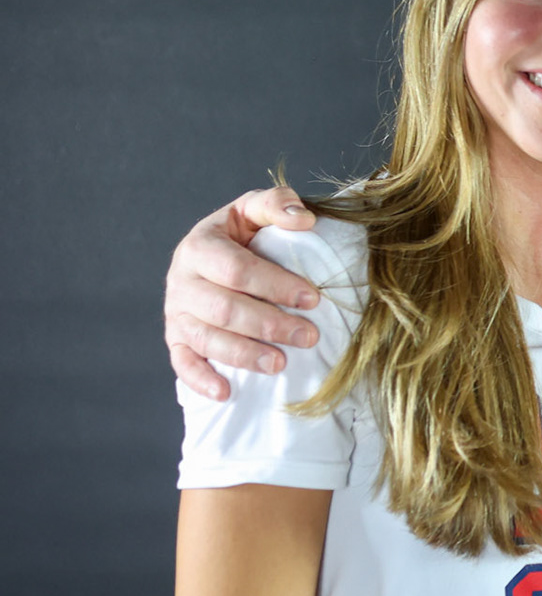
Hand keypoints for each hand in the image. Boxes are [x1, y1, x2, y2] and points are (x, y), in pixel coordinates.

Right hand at [164, 187, 321, 400]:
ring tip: (280, 363)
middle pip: (224, 309)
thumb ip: (277, 204)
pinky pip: (182, 364)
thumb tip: (304, 219)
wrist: (212, 254)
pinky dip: (201, 379)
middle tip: (308, 336)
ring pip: (206, 339)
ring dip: (244, 354)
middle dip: (269, 324)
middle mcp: (181, 281)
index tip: (313, 299)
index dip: (275, 285)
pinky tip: (226, 392)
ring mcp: (176, 313)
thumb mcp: (254, 209)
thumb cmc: (242, 233)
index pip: (237, 270)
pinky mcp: (175, 339)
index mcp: (199, 246)